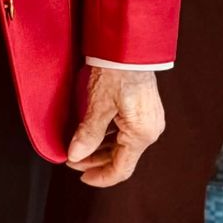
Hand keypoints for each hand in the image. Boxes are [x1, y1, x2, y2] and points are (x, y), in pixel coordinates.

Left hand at [67, 65, 165, 188]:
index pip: (121, 169)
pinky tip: (92, 135)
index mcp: (141, 134)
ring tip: (79, 148)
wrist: (130, 44)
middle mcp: (150, 130)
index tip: (81, 177)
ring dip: (101, 150)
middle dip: (95, 161)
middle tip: (72, 159)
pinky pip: (126, 132)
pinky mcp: (145, 111)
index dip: (100, 177)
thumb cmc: (117, 70)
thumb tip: (75, 155)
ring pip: (123, 145)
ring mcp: (149, 120)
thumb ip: (88, 134)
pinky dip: (108, 137)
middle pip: (121, 158)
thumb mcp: (99, 104)